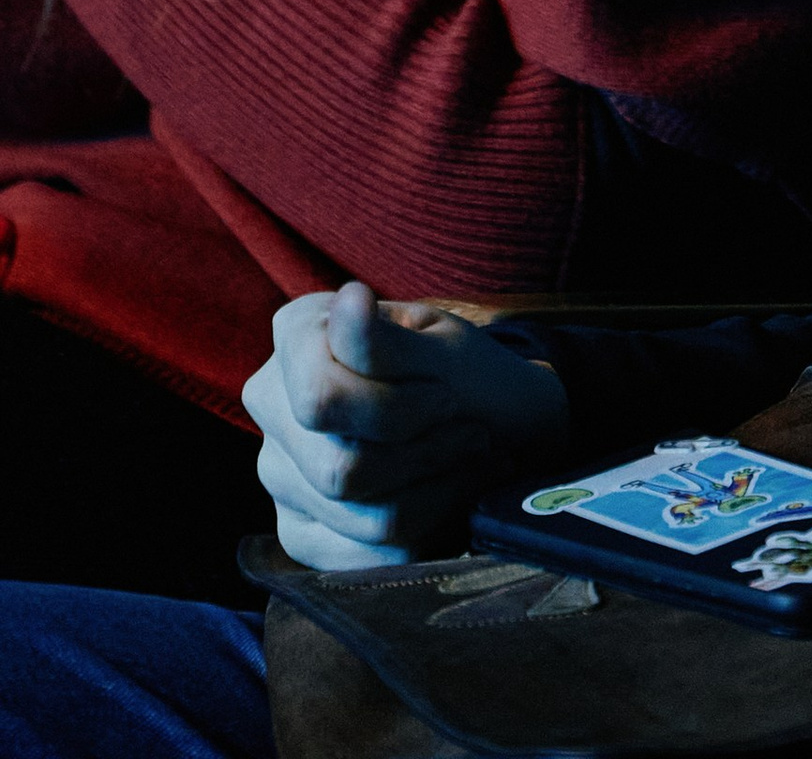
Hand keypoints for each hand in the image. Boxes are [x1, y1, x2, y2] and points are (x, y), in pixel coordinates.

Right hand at [245, 281, 571, 572]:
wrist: (495, 420)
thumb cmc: (462, 372)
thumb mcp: (438, 344)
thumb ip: (386, 340)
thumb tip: (349, 299)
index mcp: (296, 336)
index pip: (320, 399)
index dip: (396, 409)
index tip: (446, 395)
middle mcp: (271, 404)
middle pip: (340, 469)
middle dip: (426, 455)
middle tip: (473, 434)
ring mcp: (278, 474)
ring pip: (358, 517)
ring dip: (436, 492)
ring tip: (472, 461)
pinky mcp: (300, 534)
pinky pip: (363, 558)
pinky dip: (426, 529)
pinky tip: (452, 495)